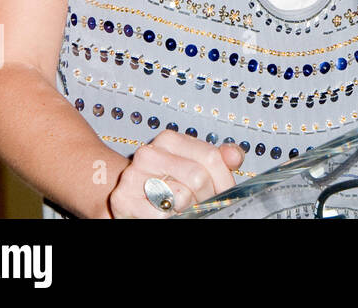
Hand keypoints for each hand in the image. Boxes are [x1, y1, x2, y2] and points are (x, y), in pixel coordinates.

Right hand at [107, 130, 243, 218]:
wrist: (130, 198)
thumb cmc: (167, 182)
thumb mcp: (195, 164)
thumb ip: (219, 158)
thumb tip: (234, 157)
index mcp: (169, 140)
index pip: (211, 157)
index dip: (223, 179)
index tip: (223, 191)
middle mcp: (148, 153)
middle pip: (198, 177)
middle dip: (205, 196)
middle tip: (200, 202)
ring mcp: (133, 176)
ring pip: (181, 196)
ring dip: (187, 208)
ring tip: (181, 206)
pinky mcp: (123, 200)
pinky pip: (162, 213)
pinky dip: (169, 217)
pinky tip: (166, 212)